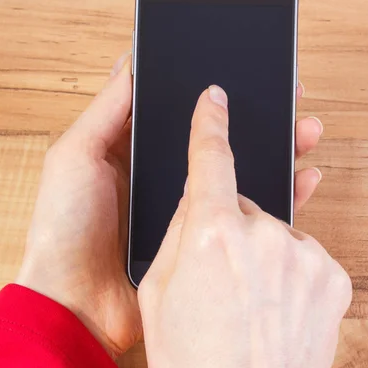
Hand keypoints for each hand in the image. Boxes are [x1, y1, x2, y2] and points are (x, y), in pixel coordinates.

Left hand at [16, 55, 319, 359]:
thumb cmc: (63, 227)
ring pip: (240, 176)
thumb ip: (106, 112)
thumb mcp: (75, 156)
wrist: (74, 304)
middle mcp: (167, 180)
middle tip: (289, 98)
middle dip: (257, 121)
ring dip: (275, 152)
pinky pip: (245, 218)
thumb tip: (131, 63)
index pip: (183, 117)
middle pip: (219, 145)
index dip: (213, 97)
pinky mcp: (203, 245)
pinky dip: (276, 199)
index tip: (246, 73)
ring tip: (304, 130)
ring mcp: (187, 212)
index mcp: (137, 154)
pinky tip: (301, 179)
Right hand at [139, 85, 351, 367]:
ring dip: (260, 253)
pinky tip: (273, 308)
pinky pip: (301, 255)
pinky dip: (287, 272)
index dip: (211, 124)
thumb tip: (198, 200)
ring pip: (275, 232)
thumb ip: (179, 234)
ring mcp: (305, 256)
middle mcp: (265, 236)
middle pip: (244, 207)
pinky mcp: (333, 276)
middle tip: (217, 278)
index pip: (213, 159)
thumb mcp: (159, 295)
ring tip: (246, 304)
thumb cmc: (195, 367)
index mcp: (213, 235)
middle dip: (229, 229)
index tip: (216, 100)